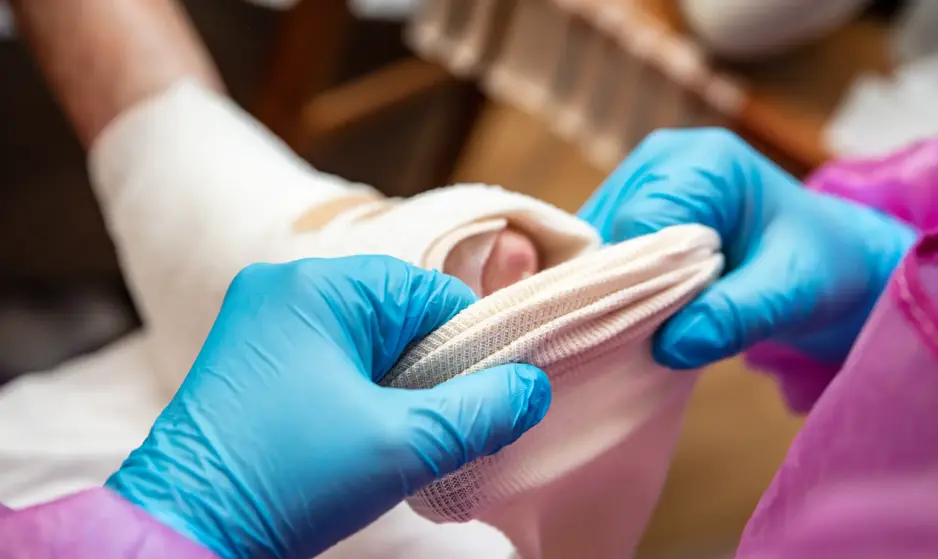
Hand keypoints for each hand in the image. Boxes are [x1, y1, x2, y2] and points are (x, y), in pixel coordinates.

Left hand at [106, 256, 550, 558]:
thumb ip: (483, 409)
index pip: (430, 294)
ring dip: (394, 383)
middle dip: (428, 369)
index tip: (485, 396)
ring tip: (400, 435)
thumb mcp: (405, 443)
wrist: (183, 531)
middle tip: (441, 424)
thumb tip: (534, 387)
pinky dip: (357, 388)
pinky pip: (326, 355)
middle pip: (397, 314)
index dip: (468, 345)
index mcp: (318, 285)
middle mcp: (283, 286)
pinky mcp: (247, 357)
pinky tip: (362, 432)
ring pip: (363, 337)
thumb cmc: (287, 478)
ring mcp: (258, 320)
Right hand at [579, 128, 915, 368]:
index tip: (655, 327)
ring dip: (614, 290)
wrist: (829, 262)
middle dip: (624, 286)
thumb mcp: (790, 293)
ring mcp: (641, 182)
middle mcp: (661, 160)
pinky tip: (636, 315)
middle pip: (608, 228)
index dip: (639, 278)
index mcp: (703, 161)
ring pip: (595, 244)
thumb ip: (735, 315)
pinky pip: (601, 253)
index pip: (639, 220)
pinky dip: (613, 288)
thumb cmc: (818, 266)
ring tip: (647, 327)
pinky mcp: (630, 210)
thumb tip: (671, 346)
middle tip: (649, 335)